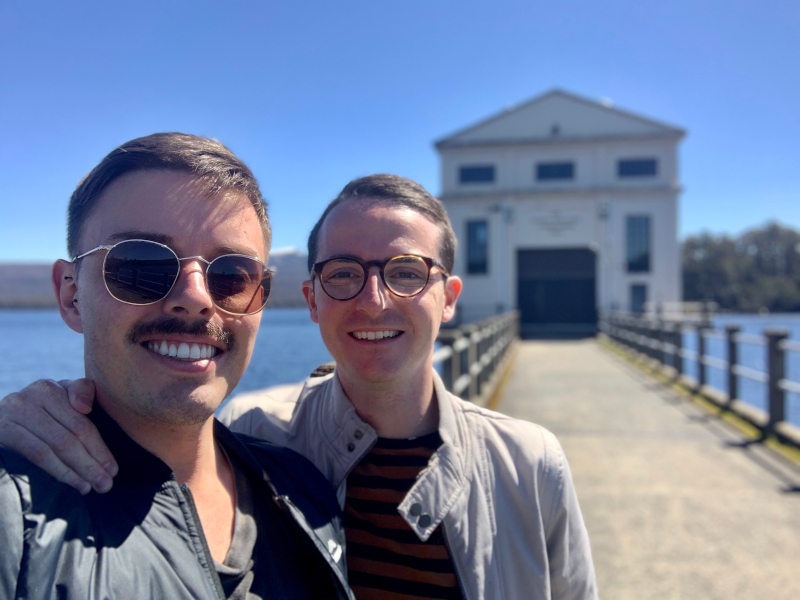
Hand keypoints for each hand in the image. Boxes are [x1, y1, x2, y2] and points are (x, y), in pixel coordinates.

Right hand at [0, 379, 116, 493]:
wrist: (1, 420)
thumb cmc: (41, 415)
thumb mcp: (62, 403)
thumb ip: (82, 395)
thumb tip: (85, 408)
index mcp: (53, 387)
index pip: (82, 423)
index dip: (100, 448)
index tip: (113, 469)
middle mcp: (34, 393)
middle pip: (71, 435)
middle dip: (92, 463)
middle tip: (106, 485)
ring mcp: (15, 410)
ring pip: (56, 445)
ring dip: (78, 470)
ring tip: (92, 487)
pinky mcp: (2, 428)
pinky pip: (37, 453)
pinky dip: (59, 470)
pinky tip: (74, 483)